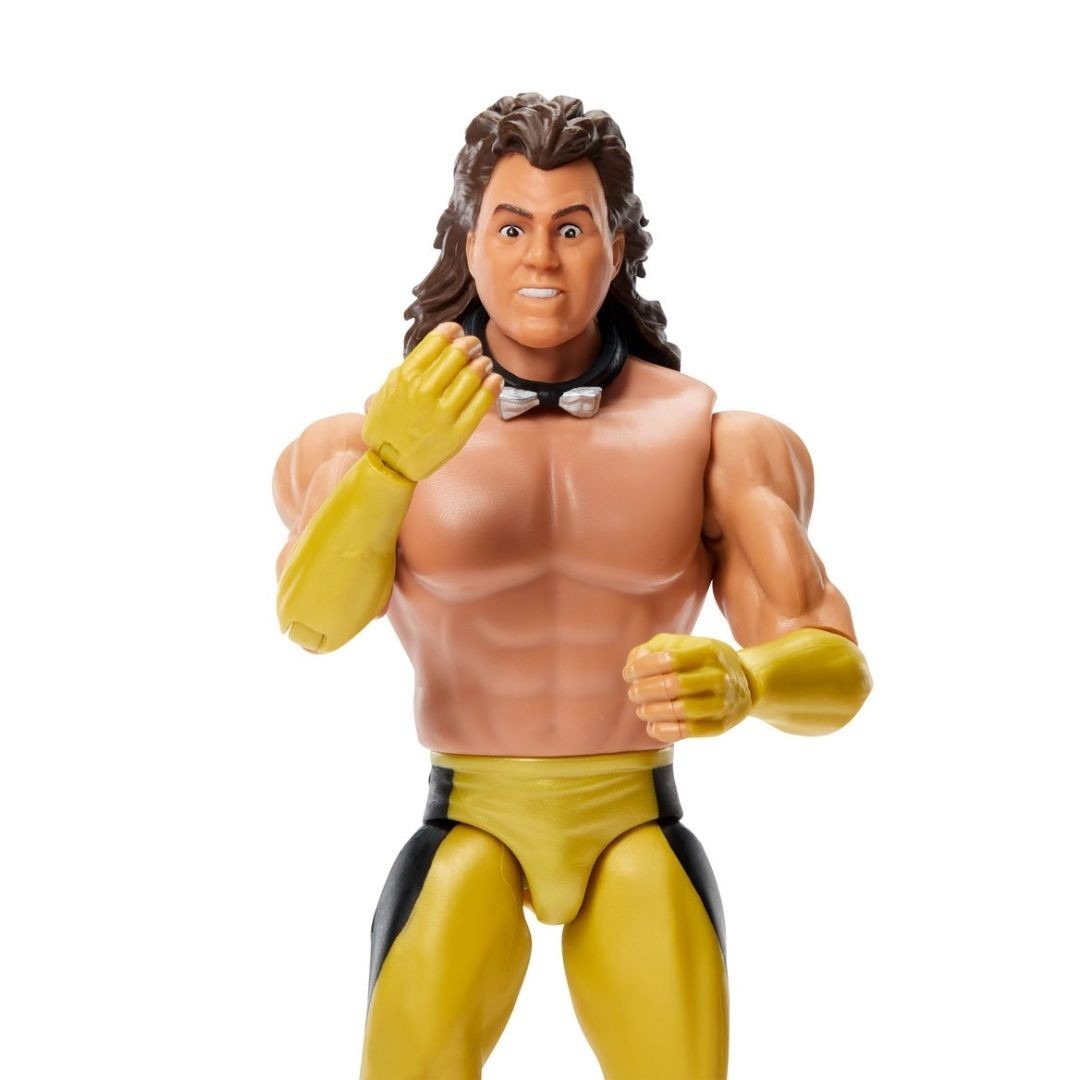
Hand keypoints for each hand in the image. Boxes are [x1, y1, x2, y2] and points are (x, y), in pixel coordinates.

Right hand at [362, 322, 502, 481]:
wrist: (390, 461)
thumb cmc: (389, 422)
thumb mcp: (391, 387)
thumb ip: (413, 365)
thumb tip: (440, 343)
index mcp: (406, 376)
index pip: (438, 340)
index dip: (453, 331)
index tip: (458, 332)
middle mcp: (425, 391)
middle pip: (458, 353)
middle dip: (470, 345)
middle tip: (474, 347)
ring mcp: (443, 411)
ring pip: (473, 375)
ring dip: (483, 363)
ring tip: (484, 363)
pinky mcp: (459, 430)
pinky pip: (483, 402)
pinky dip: (493, 386)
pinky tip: (495, 380)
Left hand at [623, 633, 751, 741]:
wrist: (747, 682)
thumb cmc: (703, 662)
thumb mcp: (685, 644)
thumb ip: (656, 647)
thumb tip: (634, 661)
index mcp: (709, 652)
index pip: (668, 659)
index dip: (642, 668)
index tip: (628, 673)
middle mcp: (720, 676)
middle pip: (672, 685)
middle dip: (645, 690)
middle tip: (634, 692)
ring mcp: (723, 702)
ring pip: (680, 711)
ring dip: (653, 711)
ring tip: (642, 709)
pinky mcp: (721, 725)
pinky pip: (688, 732)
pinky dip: (664, 731)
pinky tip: (653, 726)